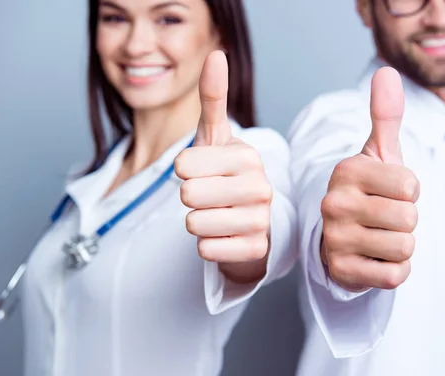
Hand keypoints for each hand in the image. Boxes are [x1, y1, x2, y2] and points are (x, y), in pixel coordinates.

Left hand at [175, 51, 271, 281]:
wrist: (251, 221)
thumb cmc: (226, 176)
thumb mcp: (216, 138)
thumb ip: (212, 98)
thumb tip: (216, 54)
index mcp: (248, 155)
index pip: (182, 165)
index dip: (184, 171)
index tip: (204, 171)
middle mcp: (261, 186)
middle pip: (187, 195)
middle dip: (190, 198)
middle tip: (210, 196)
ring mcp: (262, 220)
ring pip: (194, 224)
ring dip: (198, 223)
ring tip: (218, 215)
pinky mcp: (256, 251)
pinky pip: (206, 250)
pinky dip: (208, 246)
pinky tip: (226, 236)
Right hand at [320, 67, 419, 291]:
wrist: (339, 237)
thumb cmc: (367, 192)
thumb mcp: (378, 154)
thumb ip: (385, 116)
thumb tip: (387, 72)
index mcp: (347, 171)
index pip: (411, 186)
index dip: (409, 192)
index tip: (388, 192)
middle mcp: (335, 204)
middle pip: (410, 218)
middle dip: (406, 221)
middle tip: (383, 218)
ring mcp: (335, 239)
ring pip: (404, 248)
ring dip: (401, 246)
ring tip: (379, 237)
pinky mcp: (341, 271)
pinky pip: (394, 275)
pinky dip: (393, 270)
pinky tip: (374, 258)